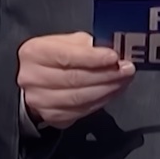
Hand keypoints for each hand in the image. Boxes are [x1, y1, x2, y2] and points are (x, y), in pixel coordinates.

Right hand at [17, 32, 135, 128]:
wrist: (36, 79)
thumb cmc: (54, 56)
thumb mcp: (66, 41)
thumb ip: (85, 45)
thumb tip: (111, 52)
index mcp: (34, 52)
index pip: (66, 56)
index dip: (93, 58)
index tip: (114, 57)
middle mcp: (32, 78)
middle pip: (75, 79)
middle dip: (106, 74)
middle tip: (127, 69)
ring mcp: (40, 101)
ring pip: (79, 98)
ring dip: (107, 90)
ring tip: (123, 80)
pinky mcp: (51, 117)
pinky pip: (81, 112)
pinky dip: (100, 102)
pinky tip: (112, 92)